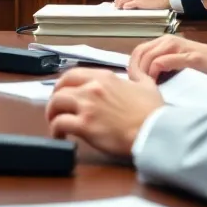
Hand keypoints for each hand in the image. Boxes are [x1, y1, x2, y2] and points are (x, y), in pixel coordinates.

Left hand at [46, 68, 163, 156]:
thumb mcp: (147, 85)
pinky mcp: (84, 125)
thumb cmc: (153, 111)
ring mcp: (87, 106)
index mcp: (104, 77)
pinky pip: (59, 123)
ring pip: (56, 104)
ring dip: (52, 114)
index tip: (63, 92)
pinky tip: (60, 135)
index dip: (63, 84)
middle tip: (56, 110)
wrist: (155, 131)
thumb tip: (136, 70)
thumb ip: (138, 75)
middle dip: (54, 99)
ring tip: (55, 124)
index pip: (73, 74)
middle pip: (60, 88)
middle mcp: (92, 88)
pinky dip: (56, 129)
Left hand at [129, 35, 206, 81]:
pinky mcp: (188, 56)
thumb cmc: (198, 65)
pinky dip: (157, 71)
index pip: (138, 51)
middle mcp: (167, 41)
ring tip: (145, 86)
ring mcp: (178, 47)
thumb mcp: (174, 63)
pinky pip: (165, 61)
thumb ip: (159, 66)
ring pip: (150, 56)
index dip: (132, 66)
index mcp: (162, 42)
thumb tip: (138, 79)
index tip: (132, 81)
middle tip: (136, 86)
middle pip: (141, 53)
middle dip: (135, 70)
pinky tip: (156, 83)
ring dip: (144, 72)